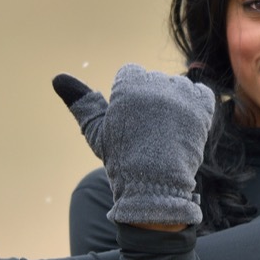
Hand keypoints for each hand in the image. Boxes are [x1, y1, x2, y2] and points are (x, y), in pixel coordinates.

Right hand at [53, 64, 213, 226]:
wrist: (155, 185)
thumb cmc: (121, 159)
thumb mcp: (96, 130)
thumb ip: (81, 101)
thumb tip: (57, 77)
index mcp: (127, 84)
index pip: (131, 74)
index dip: (130, 98)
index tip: (131, 121)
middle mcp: (155, 84)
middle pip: (154, 80)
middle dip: (151, 101)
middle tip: (149, 131)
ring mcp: (180, 95)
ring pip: (177, 87)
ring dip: (174, 103)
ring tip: (167, 132)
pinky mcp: (201, 108)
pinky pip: (202, 94)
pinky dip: (196, 107)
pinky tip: (185, 125)